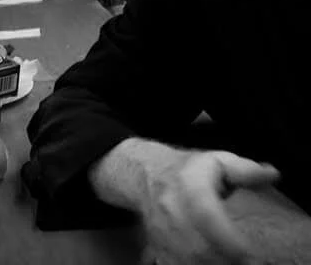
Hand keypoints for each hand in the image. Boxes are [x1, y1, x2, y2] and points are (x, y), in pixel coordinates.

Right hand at [141, 149, 279, 264]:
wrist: (144, 174)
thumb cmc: (186, 169)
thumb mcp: (216, 161)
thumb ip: (244, 170)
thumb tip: (271, 175)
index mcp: (188, 185)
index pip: (205, 214)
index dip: (228, 239)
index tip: (249, 254)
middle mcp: (171, 209)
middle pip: (199, 246)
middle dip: (226, 259)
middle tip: (248, 263)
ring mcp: (162, 231)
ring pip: (188, 260)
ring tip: (232, 263)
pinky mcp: (159, 248)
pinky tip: (213, 264)